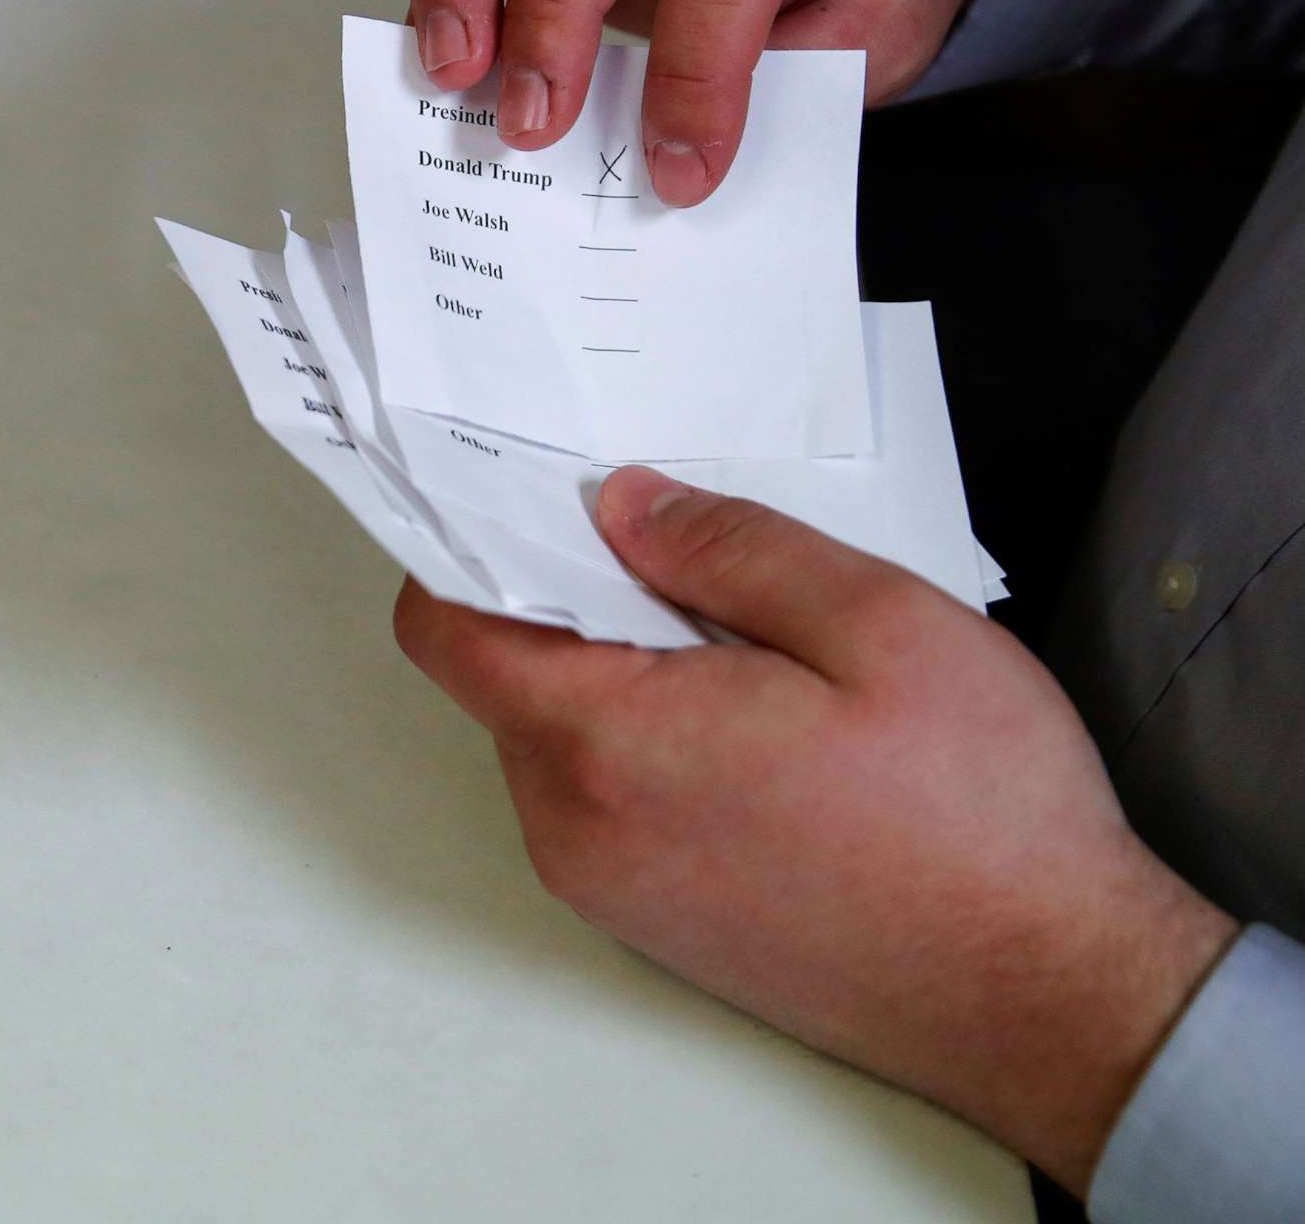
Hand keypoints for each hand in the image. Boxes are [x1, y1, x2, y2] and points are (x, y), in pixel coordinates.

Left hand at [393, 468, 1237, 1193]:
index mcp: (607, 743)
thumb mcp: (878, 624)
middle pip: (503, 680)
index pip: (447, 630)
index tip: (539, 501)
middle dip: (569, 608)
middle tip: (686, 565)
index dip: (475, 550)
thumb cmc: (981, 815)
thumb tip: (620, 504)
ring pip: (555, 744)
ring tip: (745, 656)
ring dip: (617, 683)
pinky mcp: (652, 927)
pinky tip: (760, 735)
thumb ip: (728, 546)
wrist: (1054, 1001)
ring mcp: (609, 890)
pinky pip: (602, 807)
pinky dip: (646, 752)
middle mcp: (576, 828)